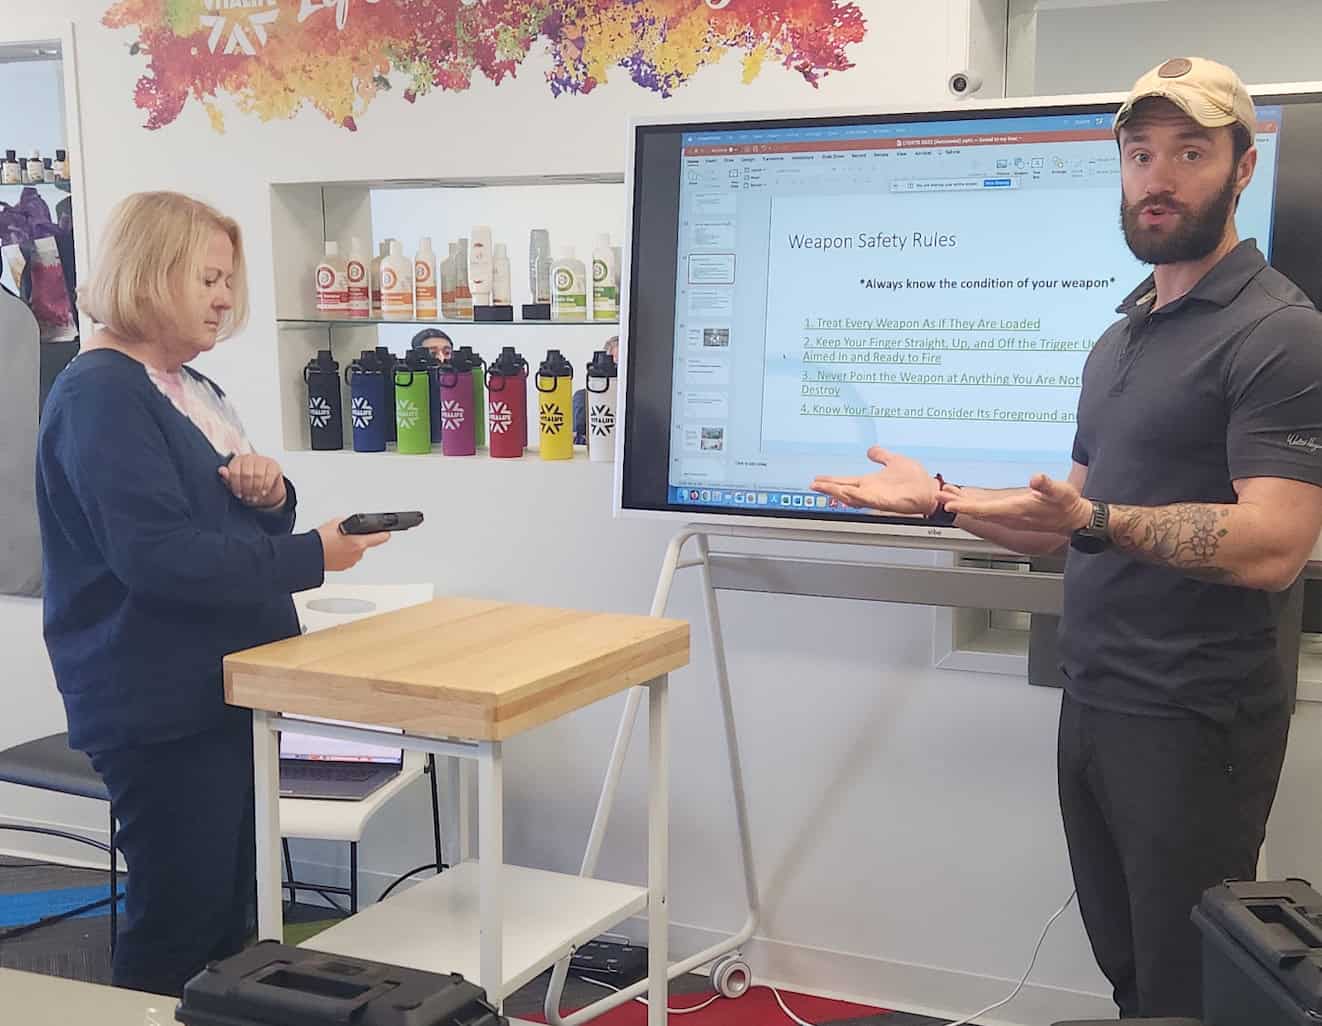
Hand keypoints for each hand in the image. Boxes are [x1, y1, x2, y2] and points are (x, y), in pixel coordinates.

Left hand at [219, 454, 285, 509]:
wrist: (266, 492)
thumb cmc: (248, 488)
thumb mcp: (235, 486)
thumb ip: (227, 479)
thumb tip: (221, 470)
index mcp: (237, 460)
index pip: (234, 472)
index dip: (236, 486)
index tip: (238, 494)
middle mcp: (250, 457)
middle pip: (247, 474)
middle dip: (247, 489)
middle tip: (248, 497)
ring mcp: (263, 459)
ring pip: (258, 475)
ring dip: (256, 489)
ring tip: (255, 497)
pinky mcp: (273, 465)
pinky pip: (269, 476)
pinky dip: (266, 486)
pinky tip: (263, 492)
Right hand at [317, 519, 389, 571]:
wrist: (308, 554)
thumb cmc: (320, 539)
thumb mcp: (338, 522)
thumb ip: (351, 524)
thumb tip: (355, 524)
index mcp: (359, 543)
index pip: (381, 537)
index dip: (383, 533)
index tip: (386, 532)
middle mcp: (357, 554)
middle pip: (366, 544)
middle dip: (359, 539)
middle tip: (347, 535)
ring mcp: (351, 561)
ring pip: (356, 552)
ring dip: (350, 547)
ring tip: (337, 542)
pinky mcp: (343, 567)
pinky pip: (348, 558)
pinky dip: (343, 554)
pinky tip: (334, 549)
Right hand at [810, 447, 938, 515]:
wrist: (930, 490)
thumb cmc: (916, 480)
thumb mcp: (895, 461)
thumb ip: (882, 456)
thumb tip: (871, 450)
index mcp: (871, 482)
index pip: (846, 481)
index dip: (831, 480)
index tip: (818, 478)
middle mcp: (870, 491)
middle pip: (843, 490)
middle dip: (827, 488)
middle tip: (813, 485)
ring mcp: (876, 497)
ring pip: (850, 496)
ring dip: (836, 492)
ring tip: (822, 488)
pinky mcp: (884, 502)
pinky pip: (865, 499)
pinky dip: (854, 496)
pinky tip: (844, 492)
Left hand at [939, 473, 1091, 533]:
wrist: (1074, 518)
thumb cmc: (1067, 505)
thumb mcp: (1061, 492)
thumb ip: (1048, 486)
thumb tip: (1037, 478)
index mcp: (1017, 510)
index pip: (986, 510)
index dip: (967, 507)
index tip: (950, 504)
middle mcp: (1009, 515)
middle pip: (977, 511)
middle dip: (957, 504)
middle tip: (937, 495)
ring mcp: (1008, 515)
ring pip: (979, 510)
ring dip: (962, 501)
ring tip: (944, 492)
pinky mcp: (1010, 512)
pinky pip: (986, 508)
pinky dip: (972, 501)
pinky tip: (962, 494)